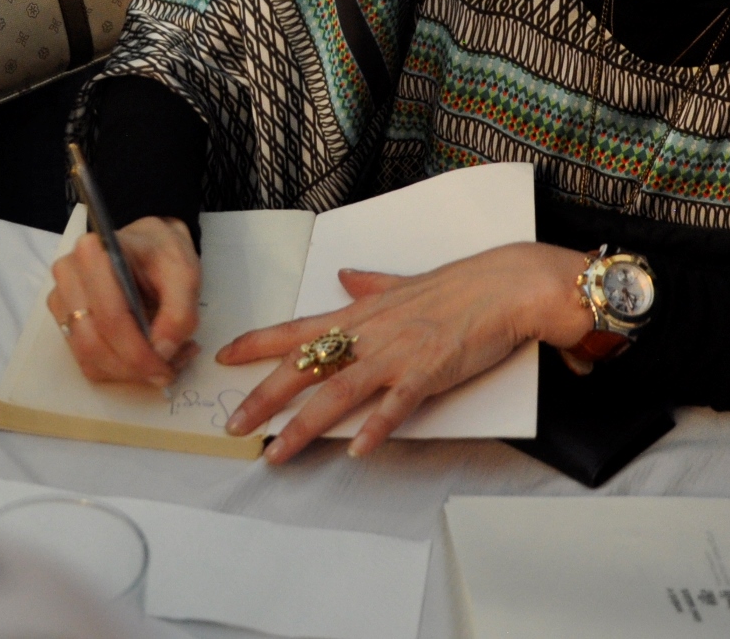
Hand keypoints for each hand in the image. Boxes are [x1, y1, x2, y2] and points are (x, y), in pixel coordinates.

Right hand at [44, 216, 201, 384]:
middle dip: (132, 367)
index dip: (137, 351)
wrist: (147, 246)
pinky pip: (87, 361)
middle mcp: (68, 275)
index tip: (165, 367)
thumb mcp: (184, 274)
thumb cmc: (161, 255)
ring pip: (88, 357)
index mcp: (93, 253)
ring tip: (162, 361)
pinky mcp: (64, 320)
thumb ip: (180, 313)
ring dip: (127, 372)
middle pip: (94, 343)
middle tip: (167, 372)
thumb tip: (161, 352)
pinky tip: (143, 357)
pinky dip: (117, 370)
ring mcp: (62, 299)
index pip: (110, 317)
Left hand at [220, 242, 591, 461]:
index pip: (296, 329)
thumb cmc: (459, 285)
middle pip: (304, 368)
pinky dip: (375, 429)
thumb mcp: (403, 282)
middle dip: (264, 398)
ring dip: (304, 426)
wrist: (505, 285)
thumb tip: (344, 276)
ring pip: (338, 393)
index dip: (257, 343)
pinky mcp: (427, 373)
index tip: (224, 356)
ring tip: (277, 453)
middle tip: (233, 424)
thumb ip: (369, 284)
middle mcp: (369, 335)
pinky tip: (356, 450)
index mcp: (361, 314)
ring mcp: (396, 354)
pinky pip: (395, 406)